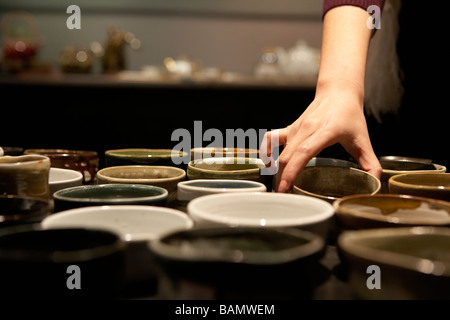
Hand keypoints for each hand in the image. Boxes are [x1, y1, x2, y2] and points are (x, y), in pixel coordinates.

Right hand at [262, 84, 381, 192]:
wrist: (338, 92)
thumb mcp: (363, 140)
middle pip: (286, 156)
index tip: (286, 189)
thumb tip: (373, 184)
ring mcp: (295, 128)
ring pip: (278, 151)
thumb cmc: (350, 116)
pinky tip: (269, 164)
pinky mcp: (290, 129)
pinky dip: (267, 151)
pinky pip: (271, 139)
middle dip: (282, 178)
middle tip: (284, 197)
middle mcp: (306, 129)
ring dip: (276, 170)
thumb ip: (370, 163)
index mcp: (324, 131)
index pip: (303, 153)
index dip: (292, 172)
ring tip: (280, 186)